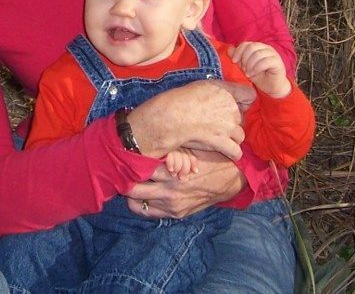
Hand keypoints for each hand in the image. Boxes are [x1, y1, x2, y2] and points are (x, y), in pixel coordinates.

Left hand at [126, 150, 244, 218]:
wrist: (233, 178)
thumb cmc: (211, 158)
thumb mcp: (191, 149)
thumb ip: (170, 149)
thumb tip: (148, 141)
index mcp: (172, 174)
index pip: (140, 170)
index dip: (128, 162)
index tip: (122, 156)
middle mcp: (169, 192)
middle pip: (133, 190)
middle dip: (126, 180)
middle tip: (122, 171)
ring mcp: (172, 206)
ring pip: (138, 205)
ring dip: (132, 194)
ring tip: (130, 182)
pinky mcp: (177, 214)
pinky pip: (150, 213)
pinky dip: (142, 204)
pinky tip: (142, 194)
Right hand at [128, 80, 246, 159]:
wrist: (173, 116)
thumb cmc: (182, 99)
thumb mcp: (203, 86)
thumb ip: (219, 90)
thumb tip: (225, 96)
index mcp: (226, 91)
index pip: (249, 95)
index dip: (244, 101)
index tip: (237, 105)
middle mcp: (231, 108)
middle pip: (241, 118)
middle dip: (232, 122)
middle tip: (217, 123)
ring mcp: (228, 126)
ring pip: (240, 135)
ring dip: (232, 137)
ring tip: (219, 137)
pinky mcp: (223, 142)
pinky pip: (237, 152)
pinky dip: (232, 153)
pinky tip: (225, 150)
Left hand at [231, 41, 291, 97]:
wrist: (272, 88)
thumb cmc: (259, 76)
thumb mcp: (245, 67)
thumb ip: (238, 58)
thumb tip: (229, 49)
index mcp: (259, 47)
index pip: (246, 44)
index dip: (238, 51)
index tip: (233, 61)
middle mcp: (267, 48)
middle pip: (251, 47)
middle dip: (244, 59)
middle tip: (243, 69)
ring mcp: (273, 54)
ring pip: (257, 54)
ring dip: (249, 65)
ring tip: (247, 73)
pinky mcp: (278, 62)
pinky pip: (264, 62)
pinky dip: (256, 68)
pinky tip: (253, 74)